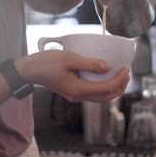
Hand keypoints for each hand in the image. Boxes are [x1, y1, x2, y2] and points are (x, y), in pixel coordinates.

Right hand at [15, 50, 129, 102]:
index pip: (106, 88)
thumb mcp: (69, 58)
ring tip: (120, 74)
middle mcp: (78, 96)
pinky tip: (106, 75)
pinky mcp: (72, 91)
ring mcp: (75, 95)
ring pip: (100, 97)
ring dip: (113, 87)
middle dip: (120, 86)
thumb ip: (89, 63)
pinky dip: (103, 86)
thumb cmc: (45, 62)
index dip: (119, 79)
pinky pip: (93, 92)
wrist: (28, 71)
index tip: (126, 67)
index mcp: (78, 90)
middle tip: (127, 72)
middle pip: (106, 97)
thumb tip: (108, 66)